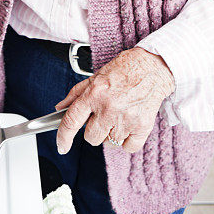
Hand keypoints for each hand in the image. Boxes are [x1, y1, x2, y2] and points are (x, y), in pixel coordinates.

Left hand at [55, 47, 174, 154]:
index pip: (72, 121)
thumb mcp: (96, 76)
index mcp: (95, 93)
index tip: (62, 146)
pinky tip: (128, 125)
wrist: (152, 67)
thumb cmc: (125, 69)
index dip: (64, 137)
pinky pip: (127, 147)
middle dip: (93, 130)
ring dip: (110, 134)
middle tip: (102, 117)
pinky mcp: (142, 127)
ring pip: (108, 143)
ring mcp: (126, 119)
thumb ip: (76, 93)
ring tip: (118, 116)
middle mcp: (109, 108)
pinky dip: (126, 140)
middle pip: (91, 137)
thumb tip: (61, 108)